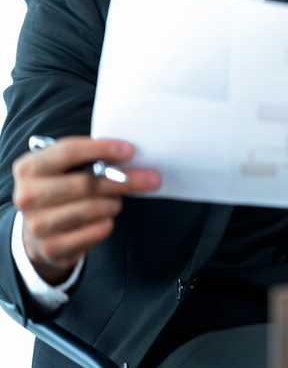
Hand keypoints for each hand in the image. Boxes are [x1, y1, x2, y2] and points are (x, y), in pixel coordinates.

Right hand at [12, 137, 160, 284]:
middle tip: (150, 179)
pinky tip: (105, 219)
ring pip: (92, 208)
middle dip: (123, 180)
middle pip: (85, 183)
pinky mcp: (51, 247)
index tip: (130, 151)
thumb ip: (89, 159)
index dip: (102, 149)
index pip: (68, 151)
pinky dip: (107, 223)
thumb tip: (129, 155)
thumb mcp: (66, 169)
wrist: (41, 230)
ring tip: (115, 202)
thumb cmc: (63, 189)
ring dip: (113, 204)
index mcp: (29, 168)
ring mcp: (36, 224)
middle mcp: (26, 196)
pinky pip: (95, 231)